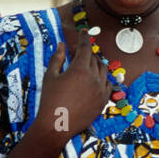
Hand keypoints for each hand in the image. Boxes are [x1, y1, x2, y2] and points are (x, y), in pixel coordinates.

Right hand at [34, 36, 109, 154]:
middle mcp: (94, 78)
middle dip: (85, 53)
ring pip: (103, 70)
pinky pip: (108, 85)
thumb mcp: (50, 76)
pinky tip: (95, 80)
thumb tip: (61, 45)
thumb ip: (57, 58)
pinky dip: (103, 79)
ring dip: (95, 64)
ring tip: (85, 66)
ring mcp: (101, 90)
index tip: (83, 31)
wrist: (56, 126)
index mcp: (80, 69)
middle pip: (94, 58)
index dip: (84, 38)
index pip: (85, 47)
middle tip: (75, 55)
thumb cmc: (50, 100)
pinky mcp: (103, 101)